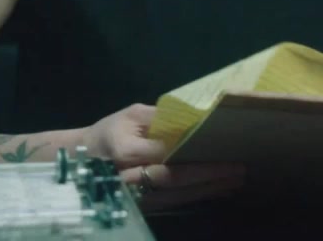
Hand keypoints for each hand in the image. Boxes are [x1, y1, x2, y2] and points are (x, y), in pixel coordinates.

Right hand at [82, 103, 245, 210]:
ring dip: (209, 190)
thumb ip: (161, 117)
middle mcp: (130, 179)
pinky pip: (174, 203)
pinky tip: (218, 191)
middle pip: (174, 179)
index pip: (166, 152)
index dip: (195, 153)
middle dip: (209, 175)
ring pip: (177, 196)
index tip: (223, 148)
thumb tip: (195, 117)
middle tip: (239, 169)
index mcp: (125, 151)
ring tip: (235, 181)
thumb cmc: (111, 132)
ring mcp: (136, 197)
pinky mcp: (143, 207)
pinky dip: (198, 197)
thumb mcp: (132, 116)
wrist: (83, 161)